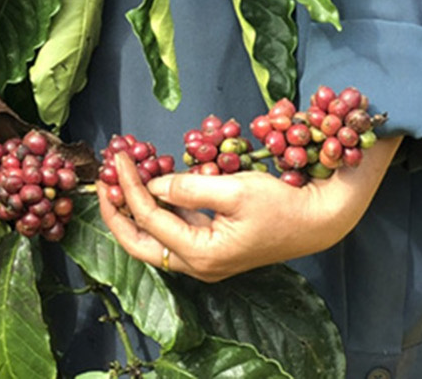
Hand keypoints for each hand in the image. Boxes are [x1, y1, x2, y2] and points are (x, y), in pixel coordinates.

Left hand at [97, 138, 400, 281]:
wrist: (318, 220)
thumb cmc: (280, 205)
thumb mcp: (234, 190)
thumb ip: (189, 187)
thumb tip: (155, 182)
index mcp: (201, 256)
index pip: (150, 219)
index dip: (130, 187)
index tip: (119, 157)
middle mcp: (198, 264)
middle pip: (141, 243)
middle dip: (117, 211)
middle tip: (103, 180)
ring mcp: (205, 257)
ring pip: (155, 238)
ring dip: (135, 208)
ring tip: (121, 176)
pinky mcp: (214, 244)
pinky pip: (175, 228)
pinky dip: (159, 207)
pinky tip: (154, 181)